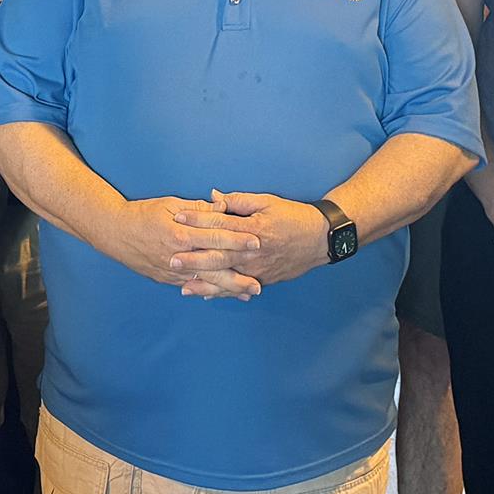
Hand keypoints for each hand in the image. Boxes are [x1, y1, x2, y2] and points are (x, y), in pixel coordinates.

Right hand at [108, 195, 260, 299]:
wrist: (114, 231)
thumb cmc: (142, 214)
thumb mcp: (170, 204)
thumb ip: (198, 208)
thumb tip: (222, 207)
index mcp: (181, 232)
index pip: (215, 237)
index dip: (237, 240)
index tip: (257, 243)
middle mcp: (178, 254)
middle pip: (213, 266)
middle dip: (238, 276)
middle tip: (258, 283)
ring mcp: (171, 270)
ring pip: (204, 281)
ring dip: (226, 288)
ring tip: (246, 293)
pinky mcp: (165, 278)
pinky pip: (189, 286)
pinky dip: (206, 291)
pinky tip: (220, 295)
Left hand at [186, 191, 330, 288]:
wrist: (322, 239)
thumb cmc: (294, 217)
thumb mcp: (268, 202)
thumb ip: (239, 200)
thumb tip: (213, 197)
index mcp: (254, 228)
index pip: (220, 224)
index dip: (198, 221)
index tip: (178, 218)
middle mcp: (254, 252)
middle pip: (219, 255)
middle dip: (194, 258)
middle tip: (172, 259)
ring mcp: (258, 269)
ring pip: (227, 277)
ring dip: (204, 282)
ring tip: (182, 285)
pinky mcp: (263, 279)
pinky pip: (238, 287)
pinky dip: (221, 292)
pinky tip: (204, 296)